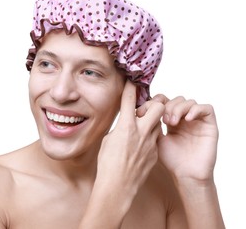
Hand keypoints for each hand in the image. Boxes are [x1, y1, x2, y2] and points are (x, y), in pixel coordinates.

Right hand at [96, 81, 164, 198]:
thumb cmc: (107, 164)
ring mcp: (150, 143)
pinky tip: (141, 146)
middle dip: (153, 104)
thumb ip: (119, 128)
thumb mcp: (108, 140)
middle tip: (144, 109)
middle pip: (157, 106)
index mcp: (126, 126)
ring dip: (152, 121)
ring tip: (141, 128)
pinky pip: (156, 139)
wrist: (118, 186)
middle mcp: (141, 132)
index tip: (132, 81)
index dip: (131, 87)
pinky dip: (150, 137)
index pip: (130, 99)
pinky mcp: (155, 153)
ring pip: (159, 122)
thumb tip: (125, 123)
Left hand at [146, 95, 218, 182]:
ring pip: (189, 102)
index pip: (165, 101)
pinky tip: (187, 120)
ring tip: (172, 122)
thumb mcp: (155, 138)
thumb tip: (142, 110)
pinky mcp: (210, 125)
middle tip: (163, 120)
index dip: (156, 101)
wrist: (186, 175)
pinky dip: (196, 110)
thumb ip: (151, 123)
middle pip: (176, 99)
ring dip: (179, 108)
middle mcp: (185, 118)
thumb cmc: (171, 160)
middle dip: (167, 106)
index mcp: (171, 120)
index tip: (146, 111)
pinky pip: (207, 108)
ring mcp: (197, 121)